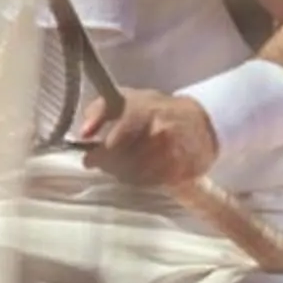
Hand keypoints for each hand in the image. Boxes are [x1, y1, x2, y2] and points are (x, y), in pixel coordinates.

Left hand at [80, 89, 220, 185]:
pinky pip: (154, 183)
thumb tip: (84, 133)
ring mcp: (175, 152)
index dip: (98, 155)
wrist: (198, 120)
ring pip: (137, 176)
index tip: (89, 160)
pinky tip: (141, 172)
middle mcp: (160, 131)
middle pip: (124, 162)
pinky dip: (143, 180)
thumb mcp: (125, 98)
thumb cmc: (154, 110)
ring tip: (124, 166)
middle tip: (106, 164)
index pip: (115, 142)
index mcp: (144, 111)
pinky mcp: (185, 169)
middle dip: (110, 165)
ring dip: (125, 174)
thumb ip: (99, 111)